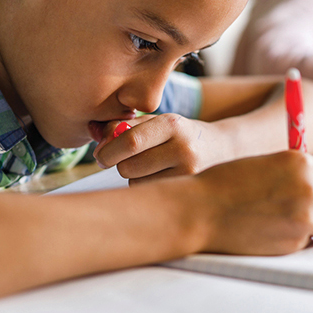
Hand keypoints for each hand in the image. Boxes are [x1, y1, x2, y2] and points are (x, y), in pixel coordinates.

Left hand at [93, 114, 230, 183]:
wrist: (219, 147)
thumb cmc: (177, 132)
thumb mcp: (155, 122)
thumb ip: (123, 125)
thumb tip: (92, 133)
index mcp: (172, 124)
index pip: (131, 141)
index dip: (108, 150)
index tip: (99, 154)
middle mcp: (182, 148)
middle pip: (129, 166)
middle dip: (117, 164)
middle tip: (119, 159)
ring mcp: (187, 171)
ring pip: (135, 182)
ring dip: (131, 174)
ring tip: (146, 163)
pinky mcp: (186, 187)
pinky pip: (147, 190)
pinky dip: (143, 183)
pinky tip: (156, 173)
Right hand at [191, 151, 312, 254]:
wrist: (201, 210)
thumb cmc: (226, 184)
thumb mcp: (264, 165)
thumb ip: (292, 175)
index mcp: (302, 162)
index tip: (298, 195)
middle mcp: (309, 187)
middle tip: (300, 214)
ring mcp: (305, 216)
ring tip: (294, 227)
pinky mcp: (296, 242)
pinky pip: (309, 243)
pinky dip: (297, 242)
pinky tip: (274, 234)